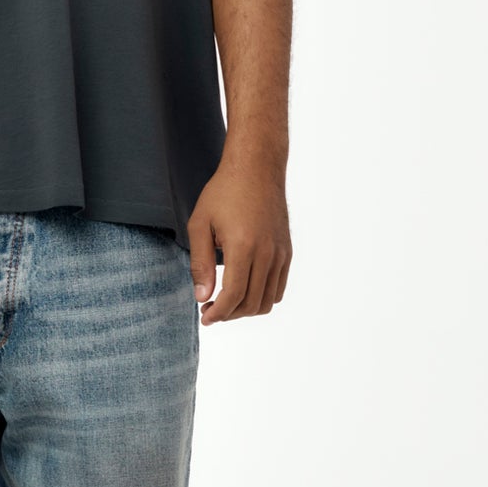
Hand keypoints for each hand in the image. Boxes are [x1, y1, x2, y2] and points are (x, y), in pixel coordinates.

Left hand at [186, 157, 290, 324]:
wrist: (257, 168)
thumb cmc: (224, 192)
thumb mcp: (200, 224)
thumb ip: (200, 263)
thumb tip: (202, 297)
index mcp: (244, 246)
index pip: (234, 296)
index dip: (218, 313)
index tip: (204, 317)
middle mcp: (267, 253)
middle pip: (251, 303)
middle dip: (229, 314)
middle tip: (210, 309)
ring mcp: (281, 253)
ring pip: (268, 300)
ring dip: (246, 309)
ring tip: (226, 302)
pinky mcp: (287, 251)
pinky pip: (278, 287)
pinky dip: (262, 297)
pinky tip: (244, 289)